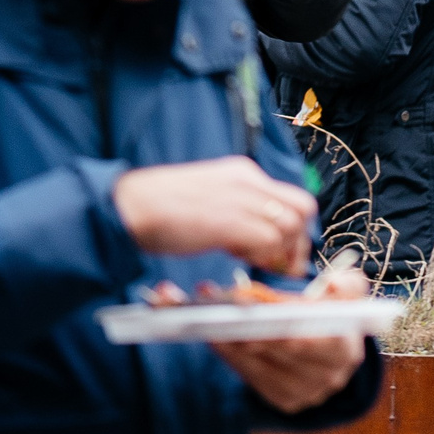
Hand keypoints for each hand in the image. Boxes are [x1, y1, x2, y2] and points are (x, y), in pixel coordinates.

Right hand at [112, 157, 315, 274]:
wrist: (130, 206)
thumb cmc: (160, 206)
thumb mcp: (209, 198)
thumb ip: (237, 210)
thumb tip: (260, 237)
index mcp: (241, 172)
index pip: (292, 197)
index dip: (294, 229)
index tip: (279, 250)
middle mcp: (247, 180)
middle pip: (302, 208)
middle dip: (298, 240)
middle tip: (276, 261)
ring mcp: (240, 199)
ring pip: (291, 226)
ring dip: (279, 250)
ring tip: (248, 257)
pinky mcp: (230, 220)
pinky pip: (270, 240)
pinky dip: (262, 256)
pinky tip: (235, 256)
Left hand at [212, 265, 368, 412]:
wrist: (318, 343)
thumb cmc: (325, 311)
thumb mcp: (343, 294)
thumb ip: (347, 285)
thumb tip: (335, 283)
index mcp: (346, 349)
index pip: (320, 340)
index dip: (292, 325)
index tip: (265, 309)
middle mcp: (330, 377)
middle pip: (288, 352)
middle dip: (257, 328)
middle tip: (226, 309)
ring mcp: (307, 392)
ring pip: (266, 368)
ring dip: (236, 344)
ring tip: (211, 322)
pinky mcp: (285, 400)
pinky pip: (254, 379)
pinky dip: (233, 358)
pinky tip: (215, 339)